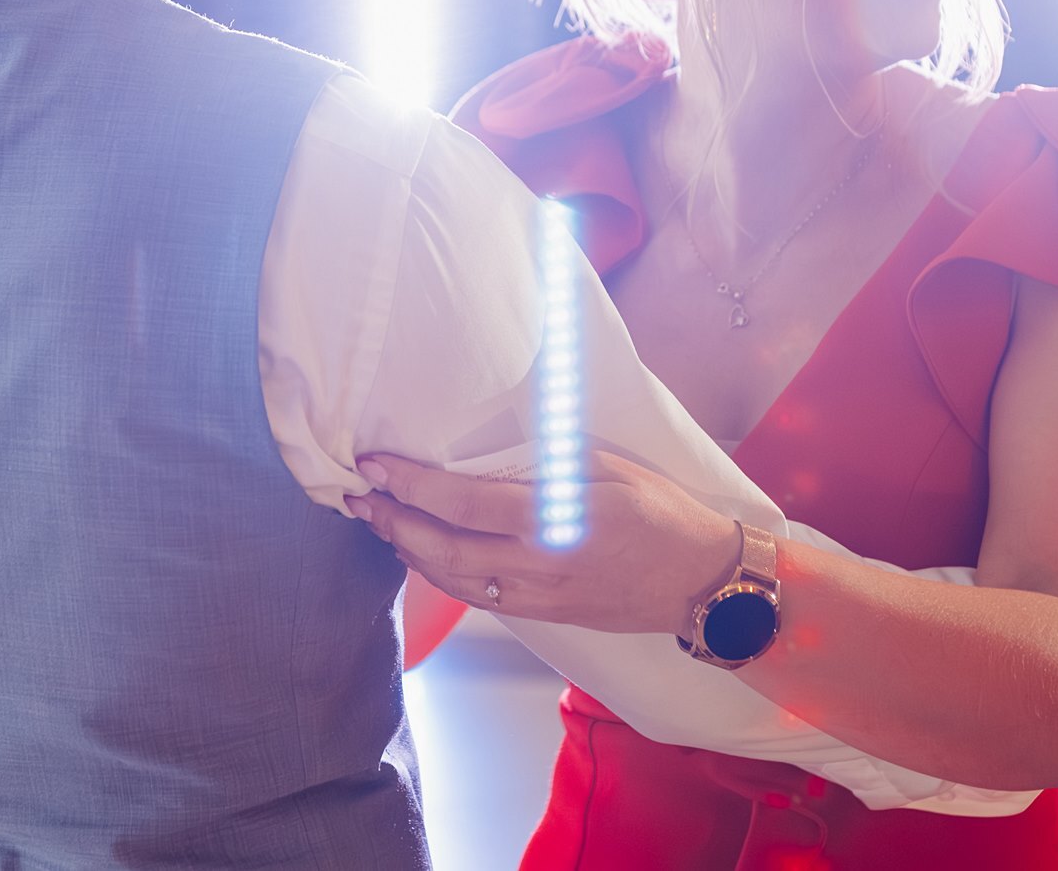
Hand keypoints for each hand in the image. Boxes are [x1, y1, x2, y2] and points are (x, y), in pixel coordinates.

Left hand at [348, 451, 740, 635]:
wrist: (700, 582)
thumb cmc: (661, 512)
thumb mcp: (608, 468)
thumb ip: (546, 462)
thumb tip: (491, 444)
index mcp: (553, 520)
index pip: (460, 503)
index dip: (407, 484)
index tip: (373, 464)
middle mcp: (536, 565)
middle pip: (441, 548)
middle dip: (390, 521)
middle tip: (357, 495)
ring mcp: (537, 596)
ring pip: (450, 580)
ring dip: (406, 550)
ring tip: (377, 520)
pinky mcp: (542, 614)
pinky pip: (475, 597)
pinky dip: (439, 573)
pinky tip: (422, 552)